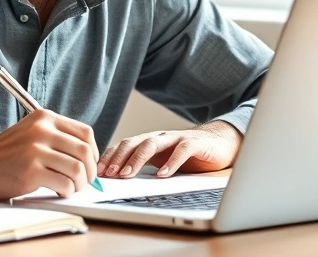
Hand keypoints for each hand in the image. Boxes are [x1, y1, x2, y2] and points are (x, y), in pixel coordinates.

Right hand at [0, 109, 98, 199]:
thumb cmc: (5, 153)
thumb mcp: (31, 132)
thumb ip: (56, 137)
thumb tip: (88, 156)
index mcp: (44, 118)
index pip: (85, 132)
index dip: (93, 151)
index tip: (90, 164)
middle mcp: (42, 130)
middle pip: (84, 151)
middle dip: (90, 171)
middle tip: (85, 181)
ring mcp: (36, 150)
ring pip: (77, 169)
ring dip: (80, 184)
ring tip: (71, 188)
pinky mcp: (31, 171)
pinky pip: (64, 183)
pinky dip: (67, 191)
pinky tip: (58, 191)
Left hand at [97, 121, 241, 178]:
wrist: (220, 143)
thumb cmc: (187, 155)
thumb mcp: (161, 161)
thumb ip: (144, 166)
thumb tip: (117, 181)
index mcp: (149, 141)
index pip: (123, 146)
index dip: (109, 157)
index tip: (97, 172)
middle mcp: (159, 137)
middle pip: (133, 142)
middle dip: (118, 157)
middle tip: (108, 174)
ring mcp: (176, 138)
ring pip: (152, 143)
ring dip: (137, 158)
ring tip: (128, 173)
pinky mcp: (194, 143)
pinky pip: (181, 150)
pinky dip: (171, 162)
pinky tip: (163, 174)